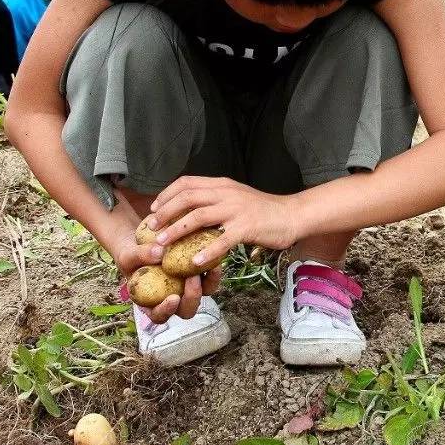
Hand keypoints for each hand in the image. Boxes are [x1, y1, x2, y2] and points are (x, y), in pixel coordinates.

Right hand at [110, 230, 220, 322]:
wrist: (142, 242)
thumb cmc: (131, 255)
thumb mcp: (128, 255)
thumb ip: (140, 255)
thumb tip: (159, 253)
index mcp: (151, 304)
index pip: (159, 316)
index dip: (166, 311)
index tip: (173, 299)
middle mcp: (172, 299)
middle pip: (187, 310)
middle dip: (192, 297)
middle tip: (192, 278)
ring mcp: (187, 288)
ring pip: (204, 293)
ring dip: (209, 283)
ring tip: (208, 265)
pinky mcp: (199, 274)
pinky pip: (210, 277)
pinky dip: (214, 269)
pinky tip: (214, 255)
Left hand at [146, 176, 299, 269]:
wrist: (293, 214)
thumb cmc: (264, 210)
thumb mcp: (237, 197)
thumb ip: (216, 199)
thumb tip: (191, 209)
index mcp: (222, 184)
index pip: (187, 182)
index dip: (166, 195)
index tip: (153, 209)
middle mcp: (226, 193)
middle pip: (187, 198)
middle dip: (164, 213)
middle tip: (152, 229)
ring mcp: (236, 209)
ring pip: (198, 217)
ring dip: (176, 231)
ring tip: (162, 245)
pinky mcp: (246, 227)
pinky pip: (222, 240)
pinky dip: (207, 251)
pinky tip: (196, 261)